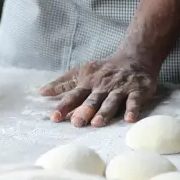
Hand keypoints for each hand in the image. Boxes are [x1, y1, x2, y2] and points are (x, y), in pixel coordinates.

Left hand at [39, 54, 157, 127]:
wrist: (135, 56)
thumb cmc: (104, 69)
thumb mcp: (81, 72)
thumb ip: (63, 83)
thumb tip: (41, 92)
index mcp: (88, 83)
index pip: (74, 96)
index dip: (64, 106)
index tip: (54, 117)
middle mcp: (102, 86)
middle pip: (92, 100)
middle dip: (84, 111)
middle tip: (76, 122)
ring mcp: (120, 88)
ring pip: (111, 101)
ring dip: (104, 112)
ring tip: (97, 123)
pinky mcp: (137, 90)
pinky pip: (134, 100)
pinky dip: (132, 109)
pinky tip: (129, 119)